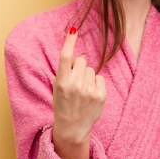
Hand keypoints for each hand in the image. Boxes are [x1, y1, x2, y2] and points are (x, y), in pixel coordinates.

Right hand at [52, 28, 105, 145]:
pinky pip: (99, 78)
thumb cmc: (63, 105)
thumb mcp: (58, 87)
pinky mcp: (101, 95)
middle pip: (82, 61)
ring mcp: (89, 91)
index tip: (74, 29)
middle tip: (74, 83)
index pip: (65, 57)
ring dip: (87, 77)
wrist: (72, 128)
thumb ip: (68, 71)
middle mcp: (75, 85)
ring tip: (81, 92)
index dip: (69, 42)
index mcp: (62, 82)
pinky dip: (95, 84)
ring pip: (91, 69)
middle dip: (79, 68)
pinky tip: (90, 95)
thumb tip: (82, 56)